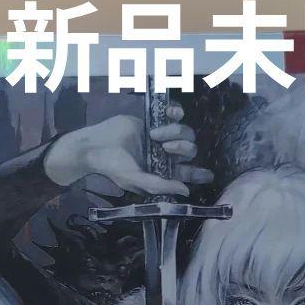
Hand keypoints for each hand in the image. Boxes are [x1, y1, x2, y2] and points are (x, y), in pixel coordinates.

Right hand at [43, 104, 213, 196]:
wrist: (96, 144)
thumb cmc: (114, 166)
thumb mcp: (136, 180)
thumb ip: (160, 185)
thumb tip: (186, 190)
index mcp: (163, 171)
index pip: (187, 173)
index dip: (199, 174)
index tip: (209, 175)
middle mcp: (166, 154)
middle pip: (190, 150)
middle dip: (182, 148)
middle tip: (166, 147)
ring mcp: (162, 136)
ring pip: (185, 133)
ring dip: (175, 132)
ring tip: (155, 134)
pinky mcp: (156, 119)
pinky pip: (176, 114)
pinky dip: (176, 113)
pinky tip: (169, 114)